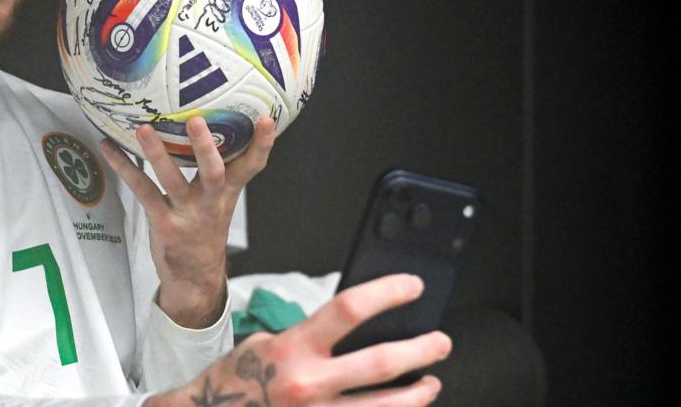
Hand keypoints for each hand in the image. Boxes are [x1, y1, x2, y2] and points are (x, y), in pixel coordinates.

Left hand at [99, 115, 275, 327]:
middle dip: (205, 146)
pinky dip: (123, 167)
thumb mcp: (221, 201)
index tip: (266, 118)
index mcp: (227, 192)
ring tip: (143, 129)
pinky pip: (141, 190)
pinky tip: (108, 147)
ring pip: (171, 179)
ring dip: (156, 153)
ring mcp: (186, 213)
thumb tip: (214, 123)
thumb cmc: (206, 229)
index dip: (262, 144)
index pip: (251, 166)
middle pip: (213, 171)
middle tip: (196, 120)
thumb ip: (221, 170)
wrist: (195, 277)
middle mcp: (210, 202)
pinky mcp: (162, 221)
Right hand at [148, 274, 452, 406]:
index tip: (412, 287)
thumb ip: (311, 335)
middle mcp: (308, 383)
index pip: (349, 309)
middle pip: (381, 363)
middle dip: (421, 350)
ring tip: (430, 382)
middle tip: (440, 342)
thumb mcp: (268, 342)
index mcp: (293, 347)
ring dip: (418, 393)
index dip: (387, 293)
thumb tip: (357, 323)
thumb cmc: (239, 378)